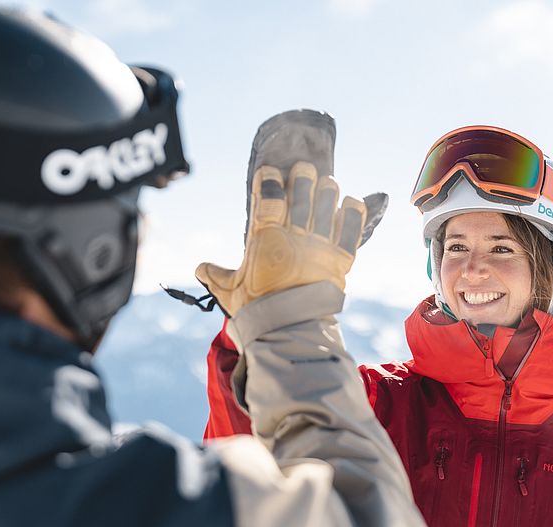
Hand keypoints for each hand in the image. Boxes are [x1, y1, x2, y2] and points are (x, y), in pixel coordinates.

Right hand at [196, 162, 367, 315]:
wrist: (289, 332)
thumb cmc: (257, 311)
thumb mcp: (230, 291)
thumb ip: (215, 275)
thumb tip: (200, 268)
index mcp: (266, 240)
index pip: (268, 199)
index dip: (269, 181)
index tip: (270, 171)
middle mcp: (294, 237)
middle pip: (302, 196)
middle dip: (302, 178)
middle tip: (303, 168)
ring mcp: (320, 247)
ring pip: (327, 207)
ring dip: (327, 190)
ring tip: (327, 182)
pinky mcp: (340, 260)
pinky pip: (351, 231)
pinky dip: (353, 214)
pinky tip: (352, 200)